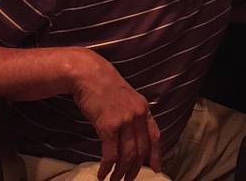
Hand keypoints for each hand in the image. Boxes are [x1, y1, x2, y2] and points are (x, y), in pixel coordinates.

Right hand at [70, 51, 160, 180]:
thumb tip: (134, 134)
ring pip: (128, 156)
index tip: (157, 169)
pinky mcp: (108, 126)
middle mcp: (137, 115)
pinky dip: (107, 167)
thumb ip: (133, 114)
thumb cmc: (104, 85)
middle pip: (141, 150)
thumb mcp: (127, 97)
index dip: (156, 154)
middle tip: (128, 180)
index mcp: (143, 108)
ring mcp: (124, 121)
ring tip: (115, 180)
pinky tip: (102, 174)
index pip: (155, 136)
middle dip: (135, 169)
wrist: (89, 74)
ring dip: (121, 172)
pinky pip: (111, 154)